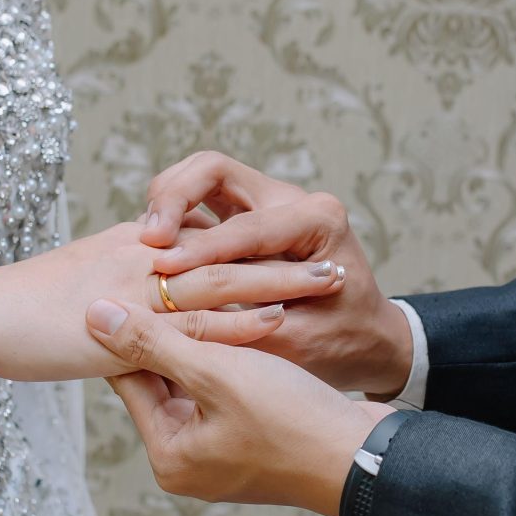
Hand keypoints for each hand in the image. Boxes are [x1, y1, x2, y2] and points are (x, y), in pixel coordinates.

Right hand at [0, 222, 343, 380]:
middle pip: (228, 250)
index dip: (256, 240)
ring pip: (223, 279)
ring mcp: (139, 287)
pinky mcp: (130, 324)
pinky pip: (194, 321)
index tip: (298, 247)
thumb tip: (142, 306)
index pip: (208, 235)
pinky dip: (239, 320)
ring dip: (278, 280)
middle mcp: (144, 256)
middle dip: (283, 254)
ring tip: (328, 282)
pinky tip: (277, 320)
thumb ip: (120, 294)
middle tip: (334, 259)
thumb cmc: (23, 308)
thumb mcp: (81, 288)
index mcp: (135, 245)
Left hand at [86, 299, 395, 515]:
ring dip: (205, 339)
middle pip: (164, 381)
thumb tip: (93, 316)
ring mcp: (224, 453)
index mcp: (169, 455)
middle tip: (167, 279)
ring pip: (200, 381)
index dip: (130, 329)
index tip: (129, 285)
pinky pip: (230, 391)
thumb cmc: (291, 420)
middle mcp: (190, 461)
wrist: (368, 457)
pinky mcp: (255, 441)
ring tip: (203, 288)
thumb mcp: (215, 372)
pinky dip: (232, 357)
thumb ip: (152, 342)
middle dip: (172, 332)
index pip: (131, 378)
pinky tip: (238, 316)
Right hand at [139, 152, 412, 397]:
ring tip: (144, 240)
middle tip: (148, 238)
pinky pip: (202, 200)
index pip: (244, 227)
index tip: (162, 270)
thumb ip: (243, 329)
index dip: (198, 249)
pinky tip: (154, 246)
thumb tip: (179, 328)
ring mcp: (270, 202)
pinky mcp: (249, 214)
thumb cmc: (342, 345)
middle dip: (174, 197)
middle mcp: (293, 200)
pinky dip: (174, 215)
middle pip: (214, 170)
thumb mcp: (296, 344)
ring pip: (203, 176)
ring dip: (168, 201)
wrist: (370, 340)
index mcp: (317, 221)